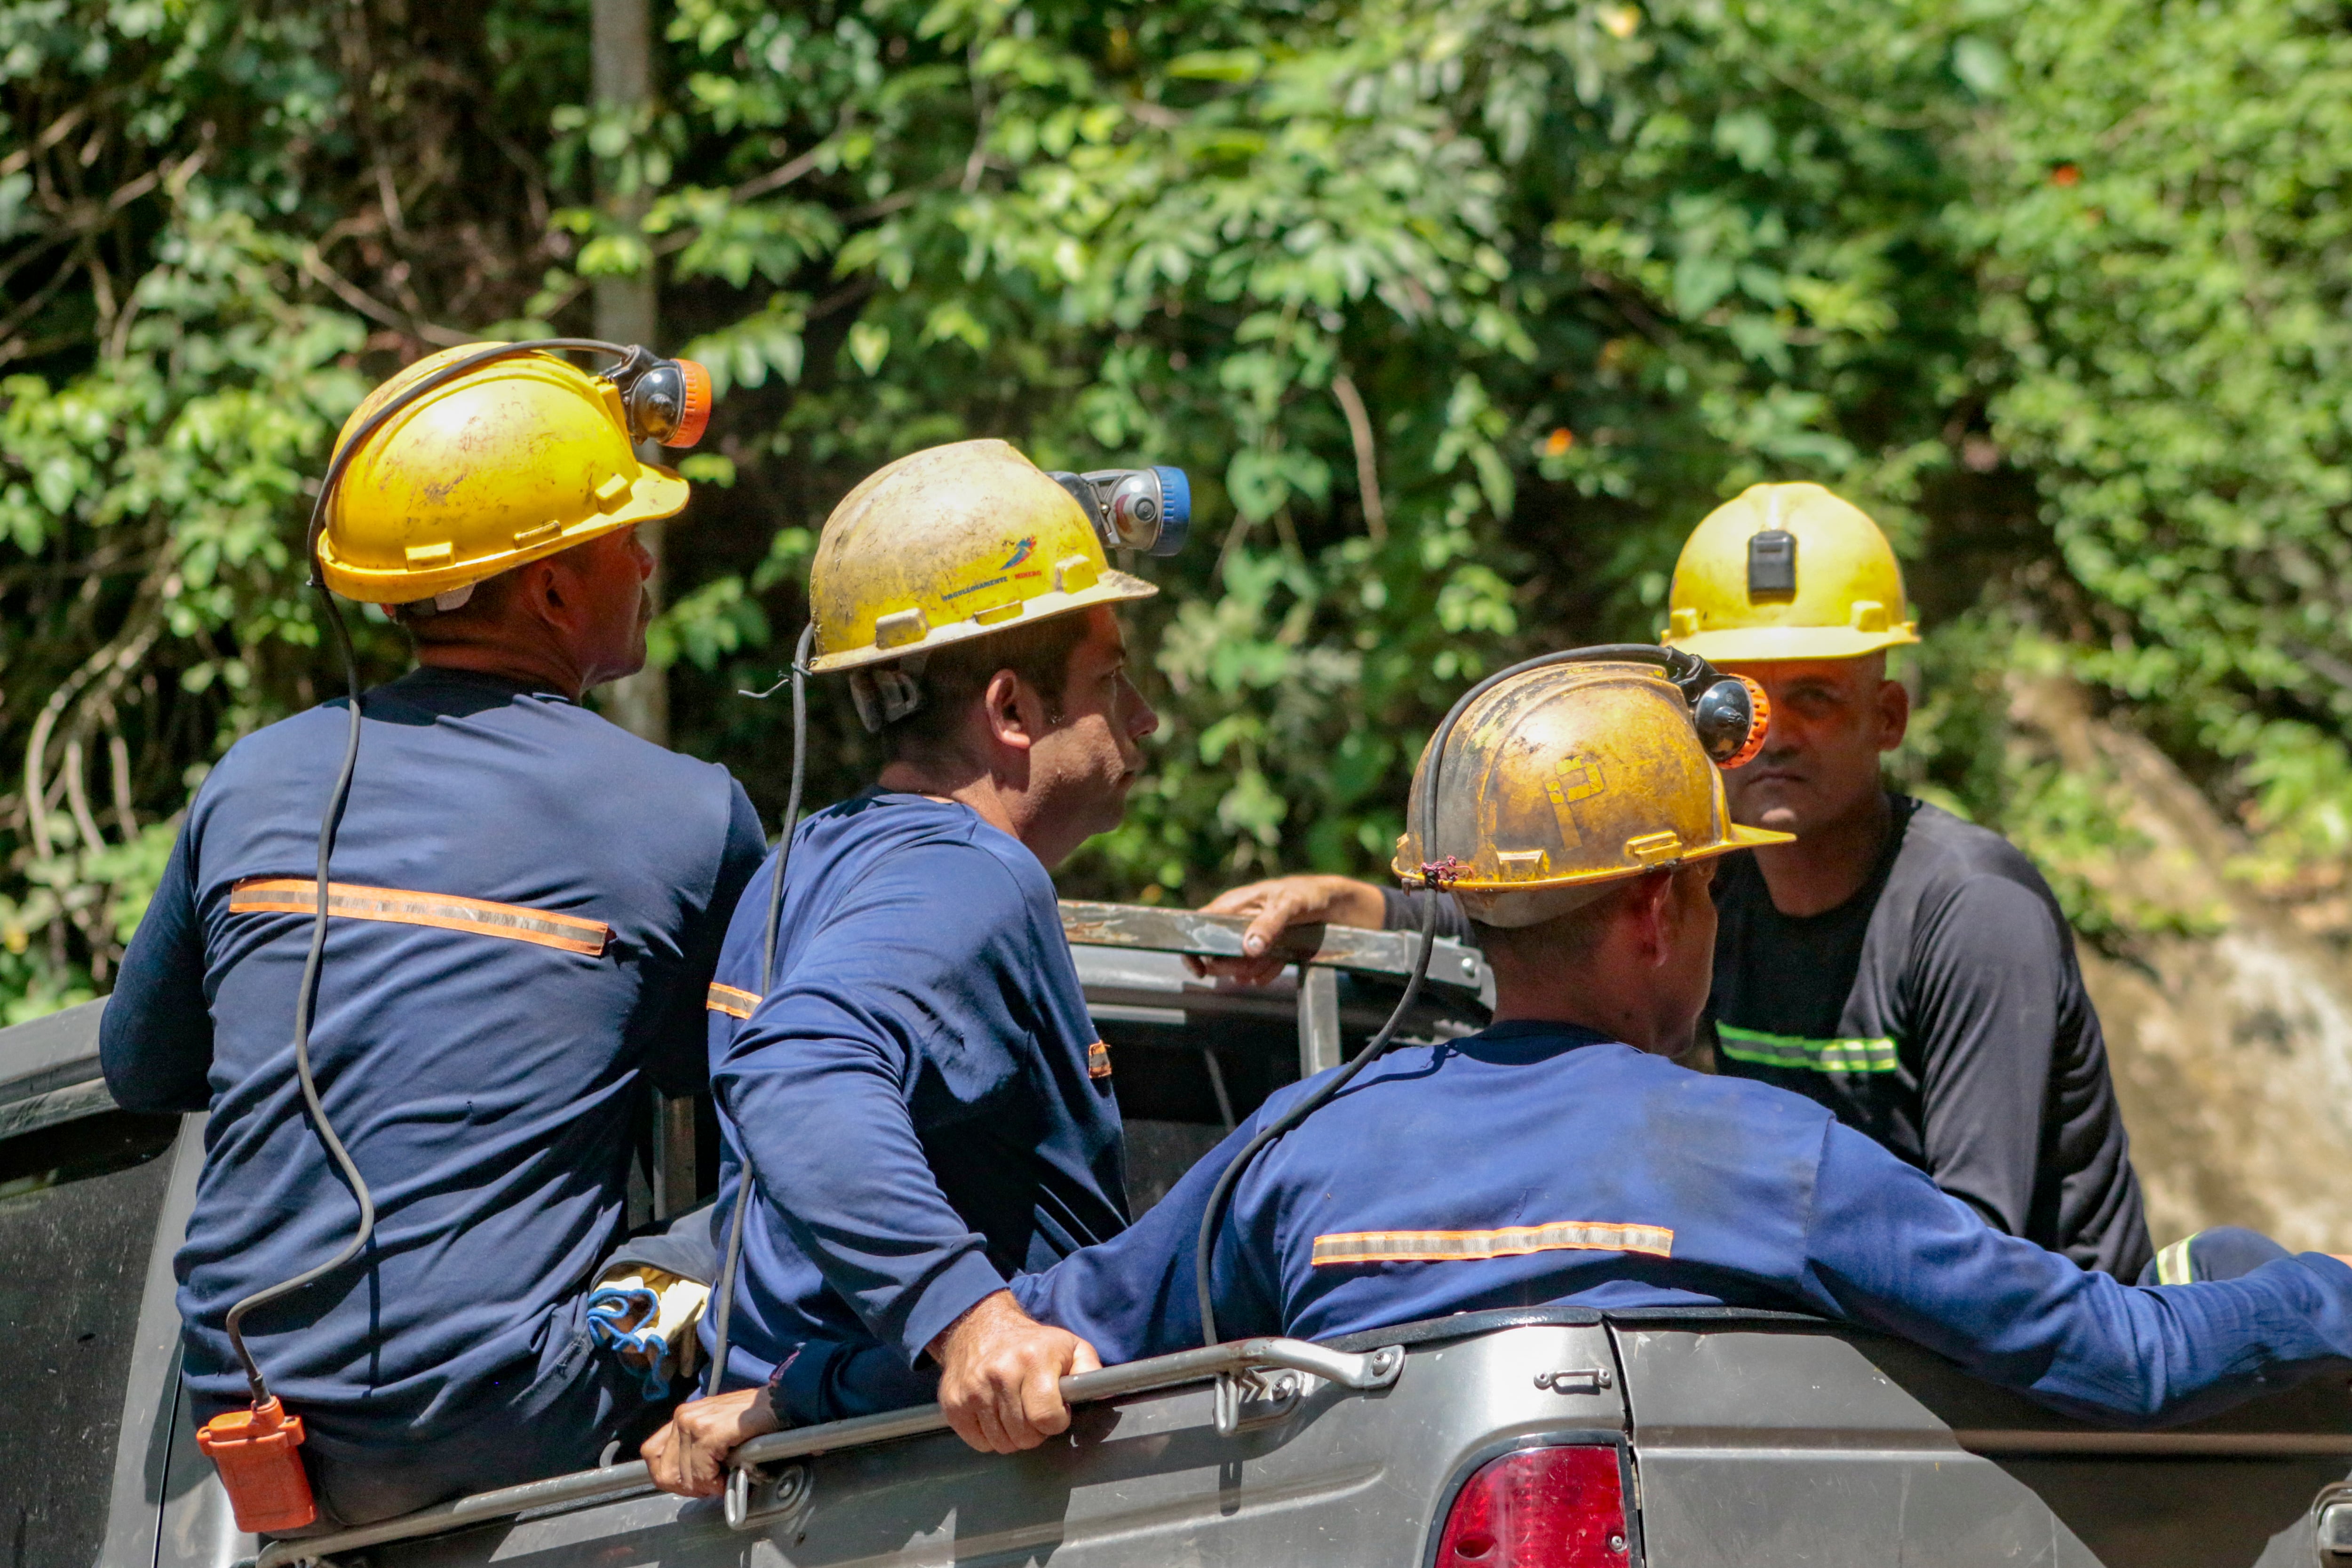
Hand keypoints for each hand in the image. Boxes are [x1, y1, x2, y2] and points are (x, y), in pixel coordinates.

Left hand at [641, 1387, 779, 1497]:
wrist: (782, 1403)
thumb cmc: (754, 1421)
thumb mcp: (716, 1432)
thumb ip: (697, 1449)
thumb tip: (687, 1480)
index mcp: (682, 1417)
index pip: (652, 1455)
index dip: (671, 1476)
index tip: (694, 1483)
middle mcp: (682, 1416)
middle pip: (665, 1471)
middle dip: (690, 1486)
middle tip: (714, 1484)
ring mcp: (693, 1422)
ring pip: (684, 1475)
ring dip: (706, 1485)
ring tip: (727, 1477)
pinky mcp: (710, 1431)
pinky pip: (701, 1471)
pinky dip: (716, 1481)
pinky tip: (731, 1475)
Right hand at [928, 1290, 1100, 1453]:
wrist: (979, 1327)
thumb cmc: (1031, 1343)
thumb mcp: (1069, 1345)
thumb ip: (1090, 1369)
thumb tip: (1104, 1391)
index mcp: (1033, 1359)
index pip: (1047, 1418)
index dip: (1056, 1421)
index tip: (1056, 1411)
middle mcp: (1000, 1373)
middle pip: (1024, 1436)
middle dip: (1035, 1431)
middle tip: (1034, 1411)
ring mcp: (973, 1389)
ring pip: (1001, 1443)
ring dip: (1013, 1435)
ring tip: (1016, 1412)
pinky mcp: (953, 1402)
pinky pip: (978, 1442)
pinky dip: (989, 1436)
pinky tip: (995, 1415)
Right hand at [1185, 876, 1388, 985]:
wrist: (1340, 908)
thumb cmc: (1311, 894)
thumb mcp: (1290, 904)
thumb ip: (1269, 923)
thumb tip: (1248, 947)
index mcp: (1234, 904)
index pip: (1199, 925)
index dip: (1194, 948)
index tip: (1199, 968)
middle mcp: (1238, 924)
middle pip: (1216, 953)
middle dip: (1230, 964)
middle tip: (1250, 964)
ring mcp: (1253, 941)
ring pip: (1237, 967)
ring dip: (1252, 970)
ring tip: (1273, 959)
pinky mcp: (1267, 955)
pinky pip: (1256, 973)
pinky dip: (1266, 974)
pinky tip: (1280, 965)